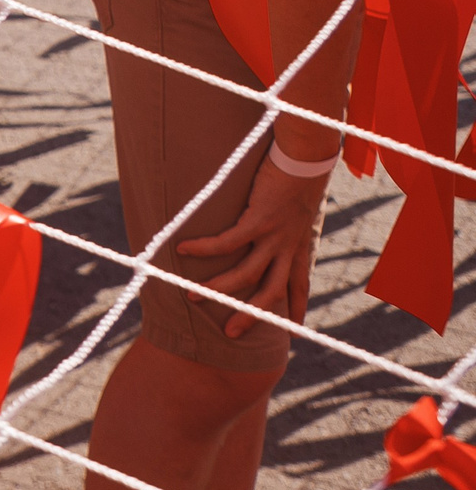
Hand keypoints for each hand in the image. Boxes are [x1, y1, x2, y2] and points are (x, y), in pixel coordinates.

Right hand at [172, 150, 330, 338]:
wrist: (307, 157)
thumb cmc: (299, 176)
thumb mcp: (298, 206)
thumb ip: (286, 220)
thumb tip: (273, 219)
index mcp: (299, 245)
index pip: (300, 286)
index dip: (295, 310)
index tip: (292, 332)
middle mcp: (289, 246)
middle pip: (272, 291)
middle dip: (252, 315)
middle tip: (230, 332)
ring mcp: (275, 235)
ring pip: (247, 273)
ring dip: (220, 287)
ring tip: (193, 295)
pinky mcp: (259, 219)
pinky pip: (228, 241)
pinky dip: (205, 247)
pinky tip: (183, 248)